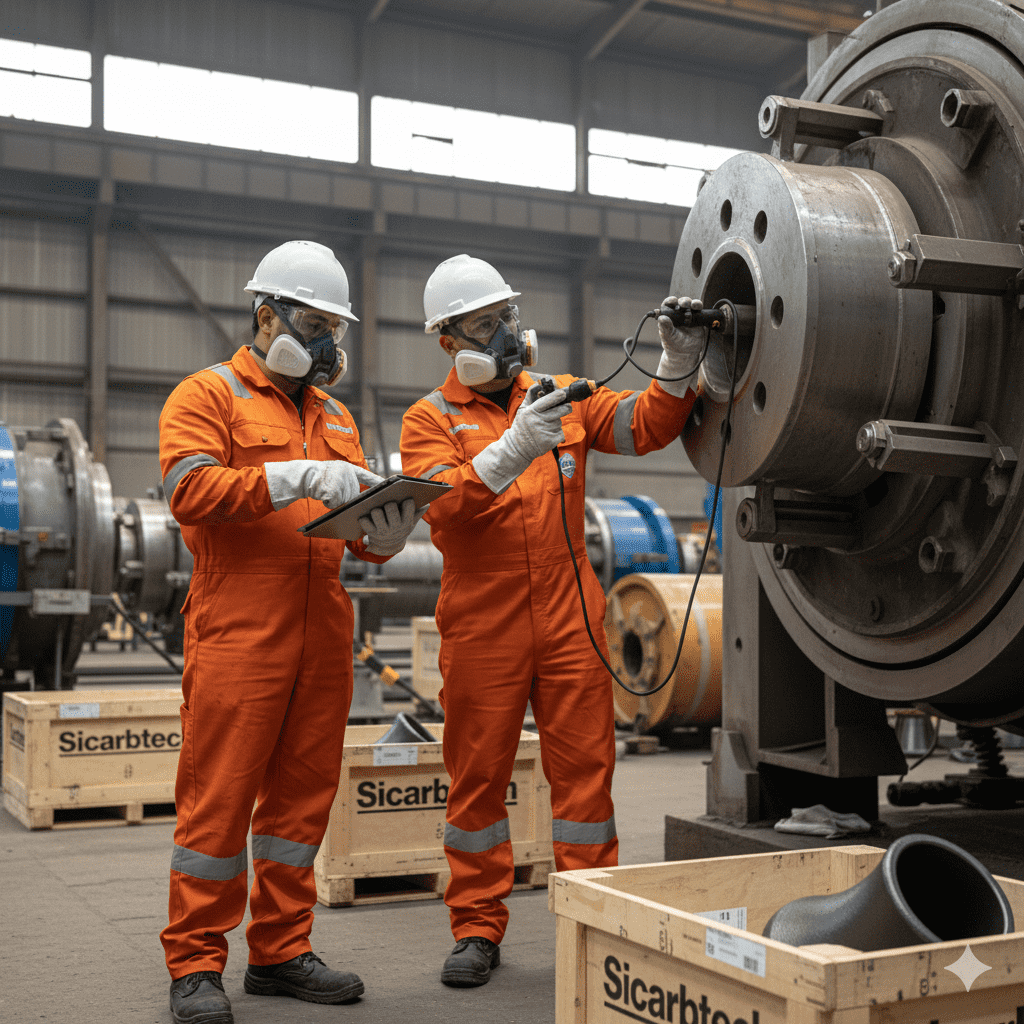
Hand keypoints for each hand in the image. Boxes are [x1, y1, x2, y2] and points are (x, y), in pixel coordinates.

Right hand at [264, 459, 382, 510]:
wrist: (303, 475)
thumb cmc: (320, 477)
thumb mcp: (337, 473)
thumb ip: (349, 481)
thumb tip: (360, 499)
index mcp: (349, 468)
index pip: (367, 476)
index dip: (378, 482)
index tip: (390, 486)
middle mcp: (347, 472)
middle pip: (353, 495)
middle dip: (344, 498)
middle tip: (331, 490)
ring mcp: (340, 481)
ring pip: (344, 501)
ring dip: (335, 501)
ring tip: (325, 491)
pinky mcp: (332, 489)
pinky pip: (335, 504)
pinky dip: (328, 503)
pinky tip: (322, 494)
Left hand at [358, 498, 425, 555]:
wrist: (389, 547)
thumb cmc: (400, 528)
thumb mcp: (410, 523)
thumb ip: (418, 513)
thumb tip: (427, 504)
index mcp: (406, 522)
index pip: (408, 505)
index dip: (406, 500)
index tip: (405, 499)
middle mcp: (395, 527)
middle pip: (390, 507)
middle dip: (388, 502)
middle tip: (388, 503)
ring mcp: (383, 531)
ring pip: (376, 512)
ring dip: (375, 509)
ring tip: (376, 509)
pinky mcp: (371, 533)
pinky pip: (364, 521)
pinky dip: (364, 517)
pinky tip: (366, 516)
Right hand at [507, 385, 570, 460]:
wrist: (517, 447)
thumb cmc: (522, 426)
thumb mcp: (522, 410)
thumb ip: (530, 395)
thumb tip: (538, 384)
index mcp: (531, 412)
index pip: (546, 401)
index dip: (557, 396)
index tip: (563, 393)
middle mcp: (538, 421)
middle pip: (559, 411)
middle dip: (566, 408)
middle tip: (567, 407)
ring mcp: (544, 432)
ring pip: (559, 422)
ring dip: (556, 423)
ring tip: (546, 427)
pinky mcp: (550, 441)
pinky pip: (561, 433)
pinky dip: (557, 434)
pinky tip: (548, 435)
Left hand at [656, 295, 704, 396]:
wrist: (686, 354)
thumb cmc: (674, 345)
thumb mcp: (668, 337)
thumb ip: (665, 327)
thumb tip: (661, 318)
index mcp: (668, 317)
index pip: (668, 305)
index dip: (670, 301)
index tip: (672, 301)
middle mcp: (678, 314)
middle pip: (681, 302)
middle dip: (683, 301)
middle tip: (684, 304)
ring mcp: (688, 316)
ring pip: (691, 304)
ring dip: (692, 302)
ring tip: (693, 305)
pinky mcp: (698, 319)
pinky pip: (699, 310)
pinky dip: (699, 307)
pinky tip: (698, 308)